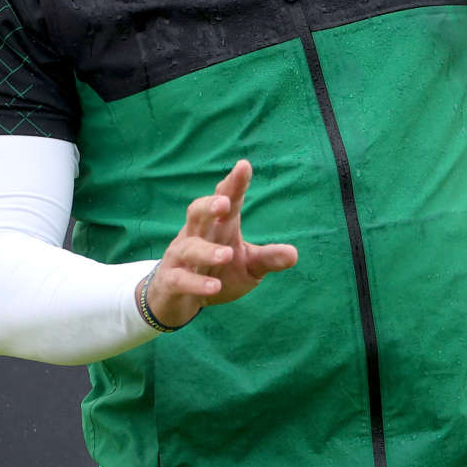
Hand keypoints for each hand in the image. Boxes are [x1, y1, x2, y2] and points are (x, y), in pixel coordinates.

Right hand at [140, 160, 297, 328]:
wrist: (180, 300)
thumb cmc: (219, 274)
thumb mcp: (249, 266)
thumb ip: (268, 258)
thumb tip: (294, 254)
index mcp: (219, 226)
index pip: (227, 199)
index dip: (234, 183)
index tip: (244, 166)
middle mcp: (197, 235)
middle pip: (197, 213)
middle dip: (209, 205)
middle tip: (224, 203)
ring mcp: (181, 257)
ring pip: (189, 247)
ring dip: (206, 251)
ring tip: (226, 255)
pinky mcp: (171, 281)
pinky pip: (179, 279)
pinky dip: (195, 282)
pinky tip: (213, 287)